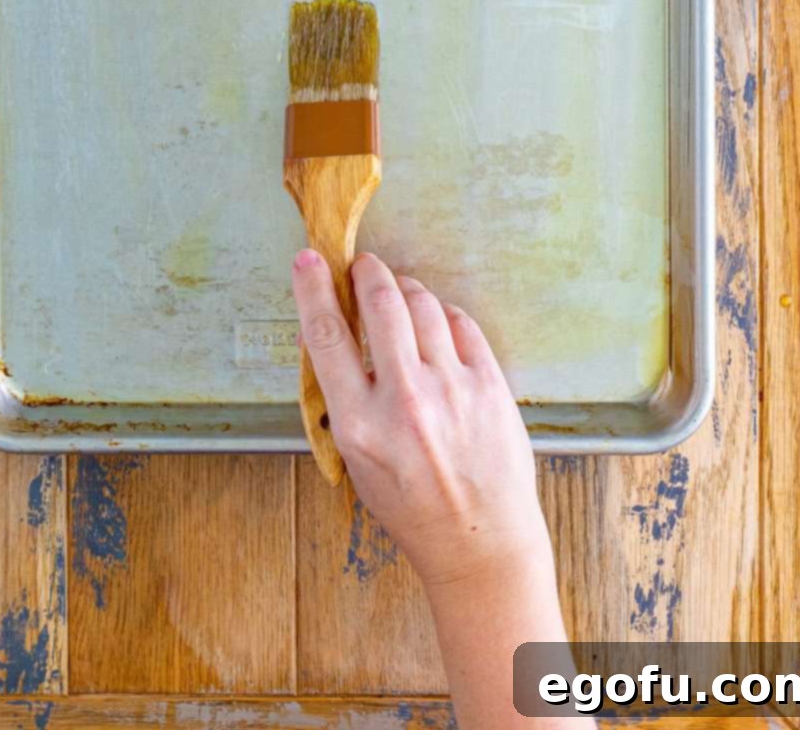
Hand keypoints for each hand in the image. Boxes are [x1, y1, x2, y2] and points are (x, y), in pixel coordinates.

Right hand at [291, 248, 551, 592]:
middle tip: (364, 267)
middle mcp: (405, 401)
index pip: (326, 335)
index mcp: (360, 424)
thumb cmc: (412, 506)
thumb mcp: (357, 461)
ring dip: (406, 289)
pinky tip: (437, 324)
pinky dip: (443, 314)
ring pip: (423, 304)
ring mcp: (452, 389)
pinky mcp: (490, 384)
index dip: (312, 288)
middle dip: (369, 273)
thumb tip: (325, 335)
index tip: (309, 259)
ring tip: (401, 295)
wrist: (480, 541)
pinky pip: (460, 323)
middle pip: (381, 303)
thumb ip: (341, 399)